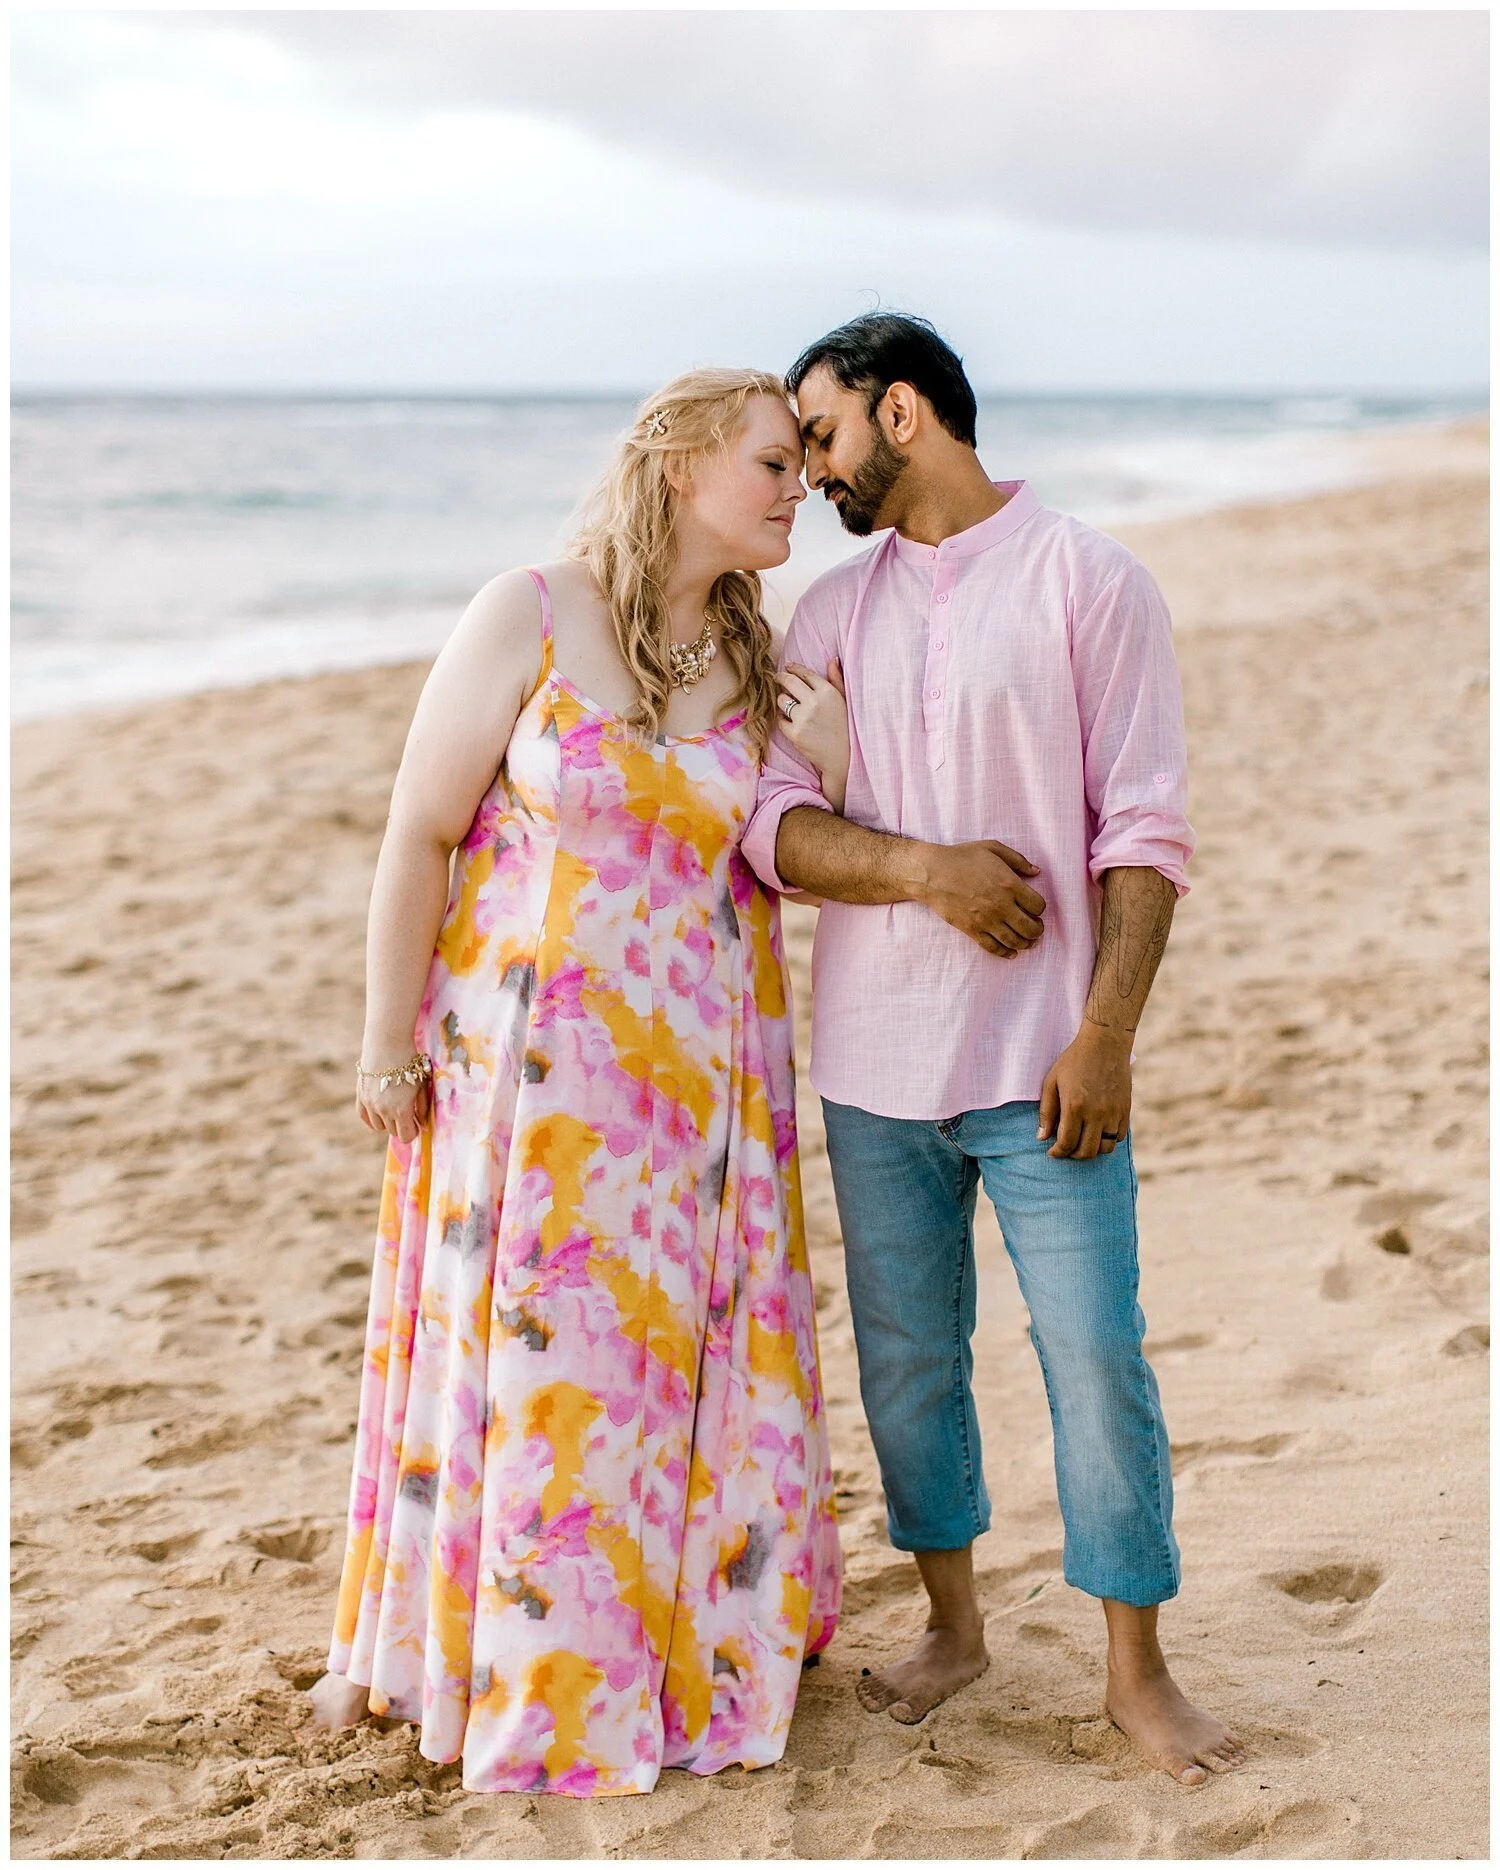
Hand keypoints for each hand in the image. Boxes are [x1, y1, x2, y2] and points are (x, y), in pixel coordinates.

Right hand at [355, 1062, 430, 1144]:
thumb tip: (422, 1122)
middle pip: (392, 1131)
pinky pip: (363, 1117)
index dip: (412, 1132)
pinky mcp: (360, 1096)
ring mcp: (370, 1104)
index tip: (416, 1125)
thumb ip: (422, 1107)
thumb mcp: (421, 1085)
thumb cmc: (410, 1064)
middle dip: (401, 1125)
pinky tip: (379, 1115)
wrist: (388, 1044)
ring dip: (387, 1122)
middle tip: (407, 1114)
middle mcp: (384, 1111)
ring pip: (378, 1126)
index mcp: (401, 1110)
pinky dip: (371, 1119)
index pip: (405, 1136)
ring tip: (394, 1110)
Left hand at [777, 659, 848, 810]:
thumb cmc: (846, 727)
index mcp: (828, 692)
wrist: (843, 758)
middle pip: (789, 682)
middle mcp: (814, 702)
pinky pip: (780, 720)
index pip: (805, 673)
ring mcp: (803, 718)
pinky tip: (791, 721)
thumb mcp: (845, 700)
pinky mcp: (794, 733)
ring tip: (789, 705)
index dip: (794, 668)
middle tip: (777, 677)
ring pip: (782, 700)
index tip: (788, 667)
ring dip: (783, 701)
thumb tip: (832, 659)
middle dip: (780, 678)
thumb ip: (837, 679)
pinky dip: (783, 719)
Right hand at [917, 840, 1045, 956]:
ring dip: (1026, 944)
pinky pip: (993, 947)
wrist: (932, 873)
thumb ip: (1018, 860)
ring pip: (1015, 941)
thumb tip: (1037, 871)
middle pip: (1030, 928)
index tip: (1036, 909)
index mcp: (1009, 884)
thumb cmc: (962, 857)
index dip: (1041, 909)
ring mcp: (986, 920)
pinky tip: (1011, 953)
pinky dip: (1005, 953)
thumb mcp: (993, 848)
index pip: (1038, 906)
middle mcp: (1001, 905)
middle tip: (1037, 929)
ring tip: (1028, 942)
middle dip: (1037, 930)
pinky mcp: (972, 930)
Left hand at [1037, 1021, 1131, 1158]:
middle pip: (1086, 1151)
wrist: (1105, 1044)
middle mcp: (1096, 1113)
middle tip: (1066, 1149)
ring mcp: (1113, 1113)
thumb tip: (1042, 1138)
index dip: (1057, 1153)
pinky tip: (1097, 1132)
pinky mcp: (1125, 1110)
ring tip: (1082, 1142)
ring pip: (1105, 1148)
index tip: (1052, 1152)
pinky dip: (1108, 1140)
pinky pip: (1119, 1137)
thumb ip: (1046, 1112)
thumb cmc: (1073, 1061)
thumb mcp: (1051, 1082)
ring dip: (1091, 1150)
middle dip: (1073, 1155)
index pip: (1066, 1143)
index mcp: (1074, 1106)